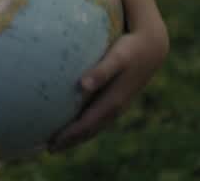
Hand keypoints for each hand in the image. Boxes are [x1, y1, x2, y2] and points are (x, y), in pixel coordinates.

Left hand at [49, 24, 168, 151]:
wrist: (151, 48)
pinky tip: (73, 122)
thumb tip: (83, 85)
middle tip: (48, 150)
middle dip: (70, 141)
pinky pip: (97, 119)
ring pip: (94, 127)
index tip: (51, 144)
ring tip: (57, 142)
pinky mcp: (116, 100)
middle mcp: (114, 108)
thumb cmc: (130, 50)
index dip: (69, 136)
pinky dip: (85, 126)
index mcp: (112, 102)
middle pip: (89, 131)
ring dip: (76, 137)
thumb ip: (101, 72)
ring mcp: (116, 106)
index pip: (86, 125)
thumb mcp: (116, 58)